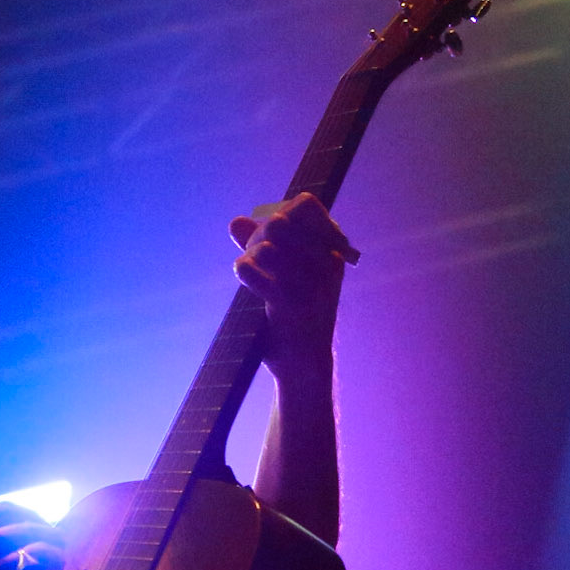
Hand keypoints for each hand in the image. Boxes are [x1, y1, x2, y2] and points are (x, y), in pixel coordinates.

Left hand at [229, 192, 357, 382]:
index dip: (283, 214)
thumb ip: (262, 246)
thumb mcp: (286, 277)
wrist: (304, 365)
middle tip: (260, 257)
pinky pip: (252, 269)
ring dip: (251, 258)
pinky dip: (244, 271)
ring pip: (265, 247)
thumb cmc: (295, 318)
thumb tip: (237, 221)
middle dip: (259, 237)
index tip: (277, 237)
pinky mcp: (288, 303)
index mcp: (332, 252)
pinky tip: (245, 277)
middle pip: (279, 223)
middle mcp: (326, 264)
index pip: (305, 205)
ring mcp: (310, 283)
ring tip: (254, 272)